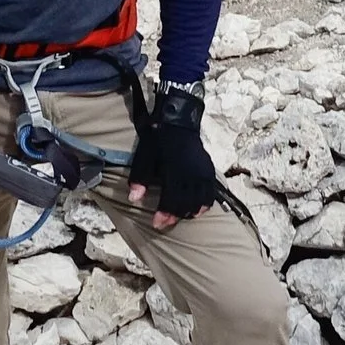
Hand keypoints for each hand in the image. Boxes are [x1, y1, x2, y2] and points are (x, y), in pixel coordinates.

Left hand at [129, 82, 218, 226]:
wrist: (178, 120)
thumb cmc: (158, 138)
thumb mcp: (144, 156)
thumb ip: (139, 179)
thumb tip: (134, 199)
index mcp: (174, 170)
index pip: (171, 199)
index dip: (164, 214)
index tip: (156, 224)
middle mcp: (191, 173)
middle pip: (185, 203)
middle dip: (174, 216)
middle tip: (165, 224)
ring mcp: (202, 172)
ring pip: (199, 200)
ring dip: (189, 212)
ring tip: (179, 217)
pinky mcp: (209, 170)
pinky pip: (210, 192)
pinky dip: (204, 204)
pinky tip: (198, 211)